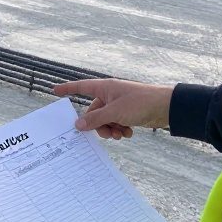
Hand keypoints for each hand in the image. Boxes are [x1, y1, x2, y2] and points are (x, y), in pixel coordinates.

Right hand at [53, 79, 174, 139]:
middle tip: (108, 133)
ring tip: (121, 134)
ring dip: (111, 130)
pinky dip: (120, 130)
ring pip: (105, 121)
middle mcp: (109, 95)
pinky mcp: (127, 114)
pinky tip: (129, 133)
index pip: (81, 87)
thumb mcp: (115, 112)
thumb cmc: (140, 102)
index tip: (55, 91)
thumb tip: (78, 125)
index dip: (68, 89)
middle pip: (94, 113)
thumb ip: (95, 119)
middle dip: (99, 125)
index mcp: (104, 88)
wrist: (166, 107)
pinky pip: (116, 124)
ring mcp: (118, 105)